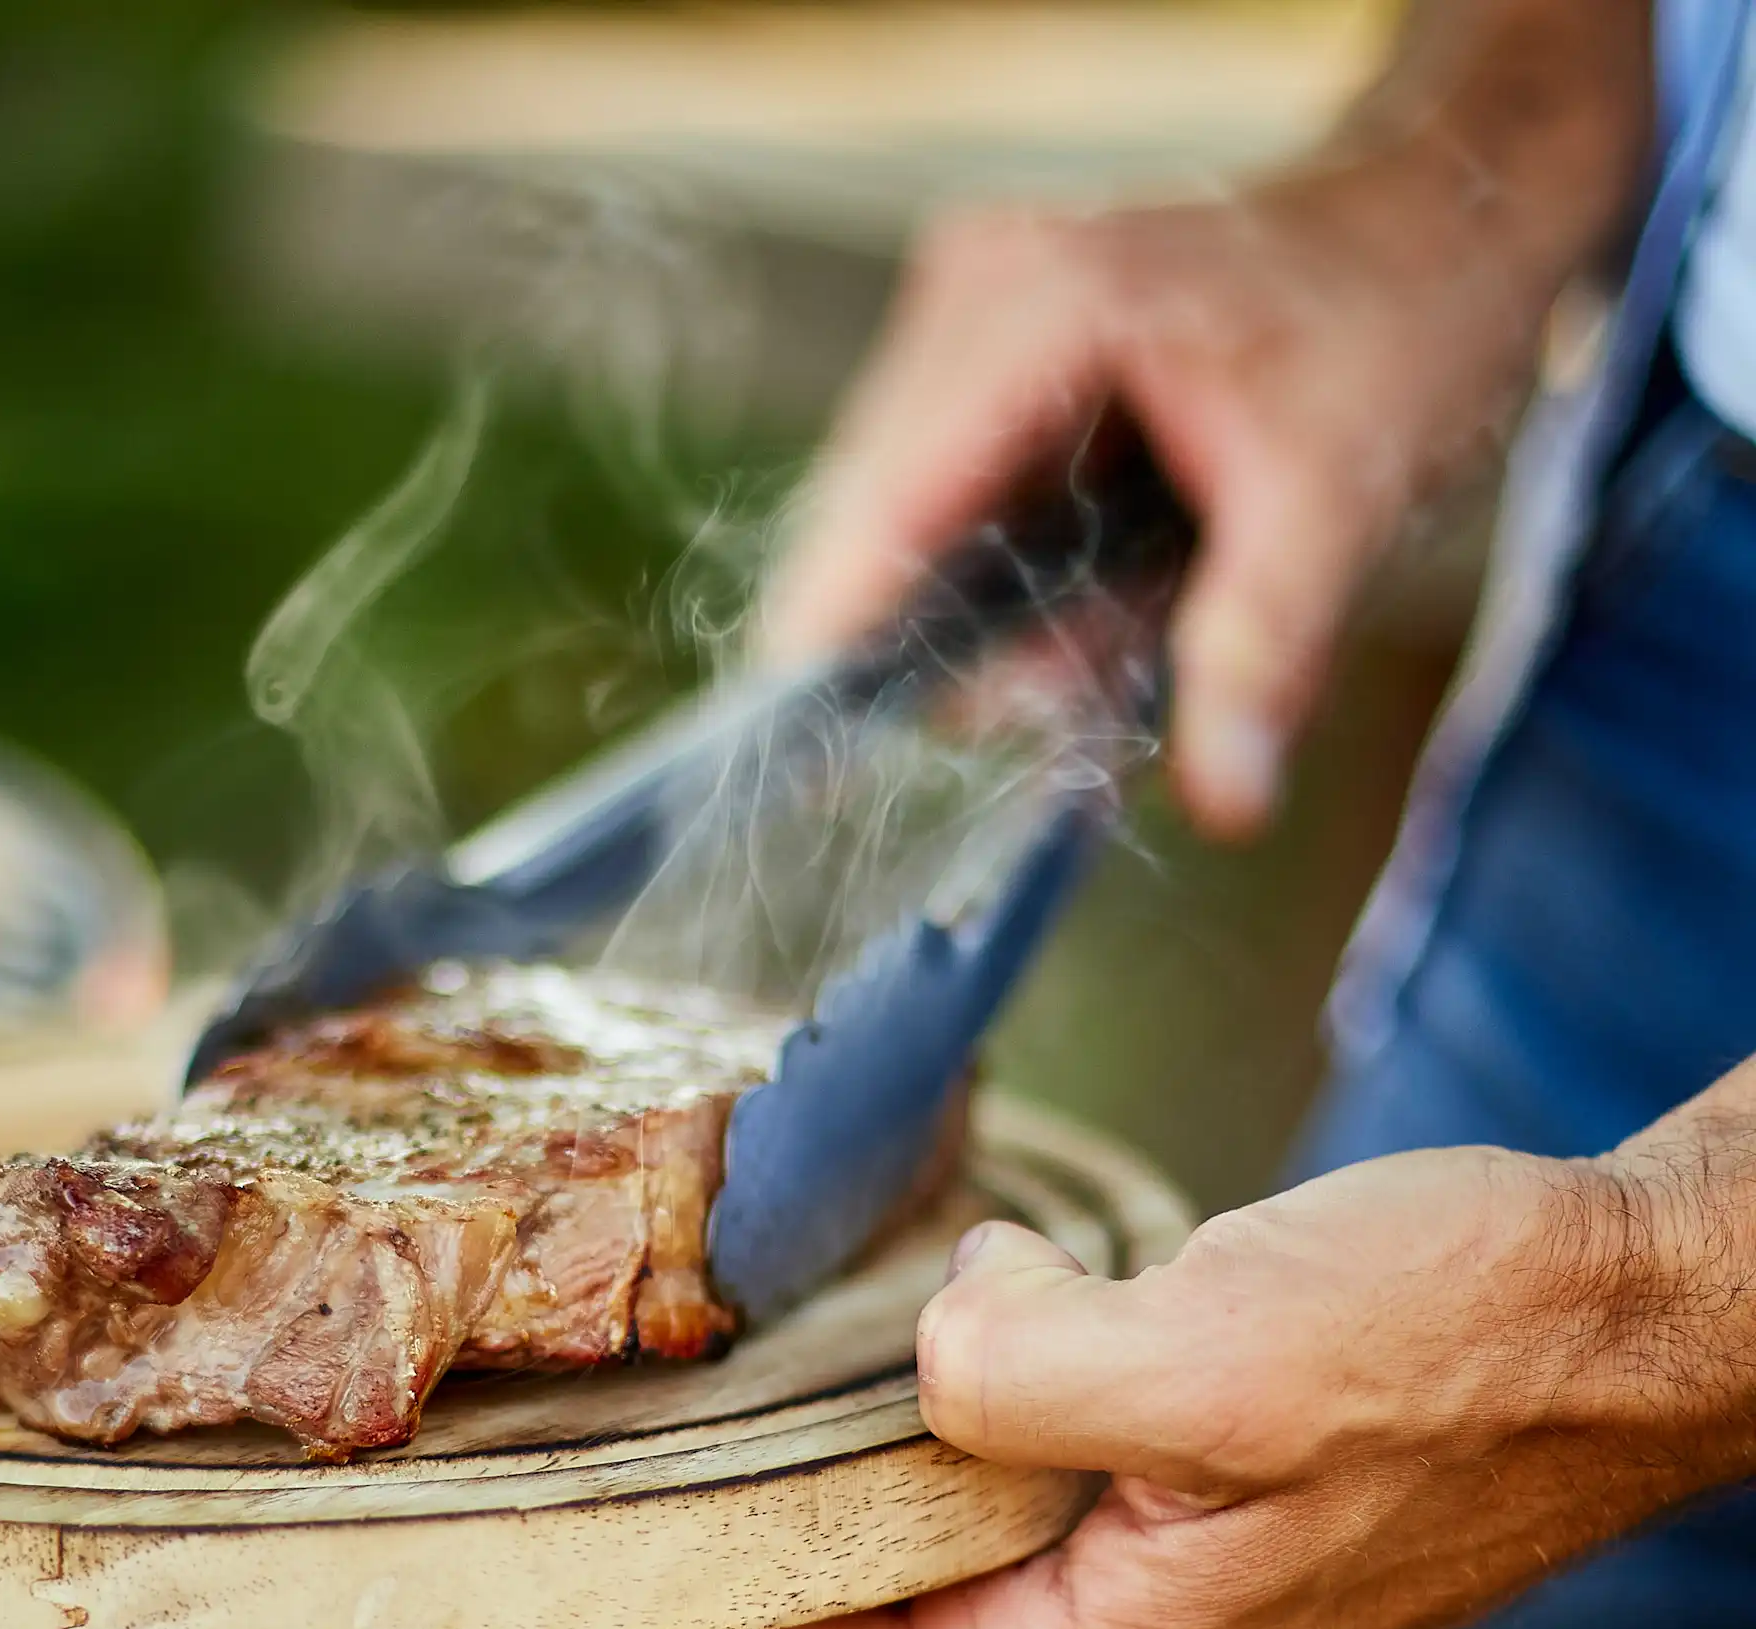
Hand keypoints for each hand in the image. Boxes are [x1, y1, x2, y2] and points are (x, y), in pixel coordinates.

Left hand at [602, 1123, 1755, 1628]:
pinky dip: (902, 1469)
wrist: (1630, 1323)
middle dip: (695, 1580)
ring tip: (684, 1410)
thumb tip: (930, 1347)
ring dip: (798, 1513)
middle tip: (578, 1462)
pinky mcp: (1171, 1555)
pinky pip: (982, 1535)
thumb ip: (1021, 1376)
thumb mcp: (1219, 1349)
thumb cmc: (1462, 1344)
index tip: (524, 1558)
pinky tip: (862, 1372)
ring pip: (901, 1595)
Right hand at [769, 72, 1646, 834]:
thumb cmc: (1402, 322)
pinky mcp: (976, 348)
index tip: (802, 768)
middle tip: (1080, 682)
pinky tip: (1095, 577)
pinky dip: (1001, 575)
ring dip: (983, 614)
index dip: (830, 645)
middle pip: (870, 527)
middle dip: (956, 642)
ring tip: (1120, 609)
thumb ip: (1264, 652)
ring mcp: (964, 312)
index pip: (880, 508)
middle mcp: (974, 294)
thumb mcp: (1345, 500)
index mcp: (1044, 309)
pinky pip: (937, 502)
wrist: (1439, 221)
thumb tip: (1226, 797)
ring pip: (896, 524)